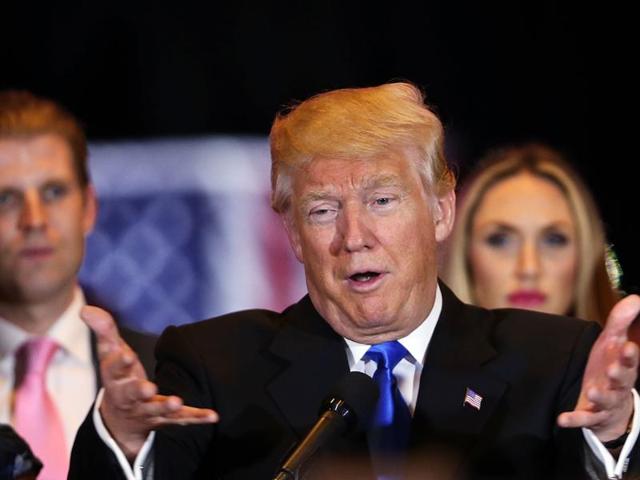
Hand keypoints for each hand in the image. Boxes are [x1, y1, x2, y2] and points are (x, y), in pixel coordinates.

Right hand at [82, 306, 217, 459]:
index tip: (126, 355)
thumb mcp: (110, 353)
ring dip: (167, 407)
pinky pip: (182, 419)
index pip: (114, 370)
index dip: (119, 362)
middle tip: (148, 388)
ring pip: (156, 410)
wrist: (120, 421)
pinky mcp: (166, 419)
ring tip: (176, 401)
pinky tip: (213, 416)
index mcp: (115, 379)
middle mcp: (130, 398)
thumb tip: (87, 309)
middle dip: (139, 391)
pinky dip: (197, 418)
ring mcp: (148, 410)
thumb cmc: (119, 378)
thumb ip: (105, 331)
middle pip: (132, 394)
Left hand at [557, 295, 639, 441]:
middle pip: (622, 382)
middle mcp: (617, 386)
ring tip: (592, 390)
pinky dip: (573, 420)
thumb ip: (621, 321)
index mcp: (624, 367)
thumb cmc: (611, 368)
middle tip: (613, 369)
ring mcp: (605, 402)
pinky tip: (562, 419)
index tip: (629, 346)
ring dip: (600, 396)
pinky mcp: (590, 416)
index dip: (631, 355)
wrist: (612, 408)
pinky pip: (582, 419)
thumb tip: (634, 297)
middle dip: (619, 375)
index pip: (631, 361)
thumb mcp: (614, 343)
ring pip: (605, 401)